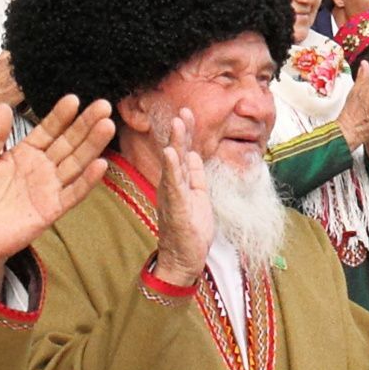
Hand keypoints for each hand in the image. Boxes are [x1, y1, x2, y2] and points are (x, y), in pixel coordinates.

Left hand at [0, 95, 114, 284]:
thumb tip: (3, 106)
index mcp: (24, 154)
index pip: (47, 130)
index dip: (60, 115)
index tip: (73, 98)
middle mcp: (41, 168)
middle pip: (68, 142)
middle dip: (85, 124)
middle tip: (103, 105)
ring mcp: (48, 188)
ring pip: (75, 163)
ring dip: (92, 145)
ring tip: (107, 126)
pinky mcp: (51, 210)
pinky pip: (73, 193)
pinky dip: (87, 180)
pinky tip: (101, 165)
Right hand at [126, 109, 211, 282]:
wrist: (182, 259)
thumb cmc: (189, 230)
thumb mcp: (197, 197)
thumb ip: (194, 176)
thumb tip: (192, 154)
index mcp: (180, 183)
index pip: (184, 153)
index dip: (186, 133)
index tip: (188, 113)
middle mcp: (173, 186)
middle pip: (177, 154)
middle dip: (181, 132)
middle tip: (183, 110)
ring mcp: (173, 195)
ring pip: (174, 165)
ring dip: (176, 143)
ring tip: (178, 123)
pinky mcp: (176, 207)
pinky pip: (174, 185)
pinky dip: (172, 168)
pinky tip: (171, 153)